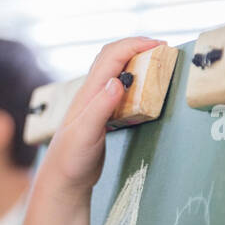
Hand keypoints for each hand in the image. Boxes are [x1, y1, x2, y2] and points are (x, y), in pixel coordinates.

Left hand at [45, 36, 163, 199]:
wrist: (63, 180)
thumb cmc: (71, 159)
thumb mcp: (86, 133)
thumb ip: (101, 107)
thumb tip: (118, 81)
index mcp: (88, 93)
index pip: (112, 56)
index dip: (135, 45)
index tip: (159, 46)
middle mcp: (90, 94)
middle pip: (111, 56)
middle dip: (136, 46)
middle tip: (161, 50)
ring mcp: (94, 103)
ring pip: (113, 70)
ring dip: (134, 60)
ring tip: (154, 62)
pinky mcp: (100, 115)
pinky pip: (116, 87)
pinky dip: (132, 79)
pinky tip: (140, 88)